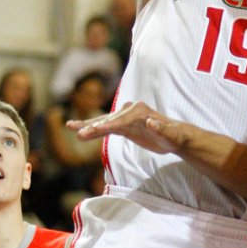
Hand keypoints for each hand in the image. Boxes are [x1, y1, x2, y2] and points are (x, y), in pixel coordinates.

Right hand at [67, 100, 189, 154]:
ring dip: (87, 125)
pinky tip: (80, 130)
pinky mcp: (124, 125)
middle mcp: (131, 110)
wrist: (176, 136)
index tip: (92, 132)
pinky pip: (106, 127)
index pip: (119, 121)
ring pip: (104, 121)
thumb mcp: (171, 135)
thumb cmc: (175, 136)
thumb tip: (151, 122)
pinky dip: (93, 128)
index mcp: (140, 112)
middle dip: (93, 127)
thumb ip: (161, 129)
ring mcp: (126, 117)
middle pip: (108, 120)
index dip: (105, 127)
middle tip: (78, 133)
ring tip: (70, 126)